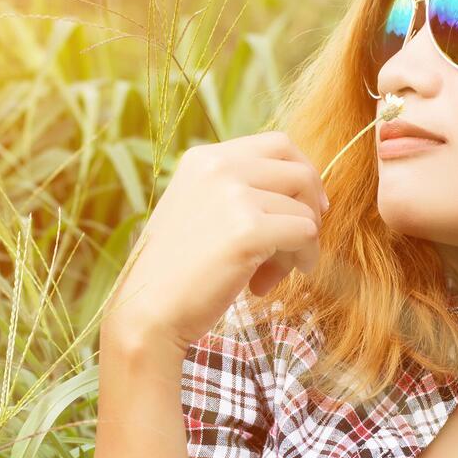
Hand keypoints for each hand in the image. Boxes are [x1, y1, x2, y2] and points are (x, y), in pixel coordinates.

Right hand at [104, 130, 331, 357]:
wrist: (146, 312)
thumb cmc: (176, 272)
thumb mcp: (200, 212)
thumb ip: (239, 194)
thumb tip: (308, 196)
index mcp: (204, 158)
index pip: (278, 144)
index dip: (303, 174)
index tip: (308, 206)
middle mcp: (219, 166)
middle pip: (300, 171)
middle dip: (311, 209)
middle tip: (299, 244)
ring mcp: (233, 195)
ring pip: (306, 209)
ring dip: (300, 245)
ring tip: (270, 275)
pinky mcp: (248, 230)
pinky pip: (306, 233)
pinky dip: (303, 259)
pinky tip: (269, 283)